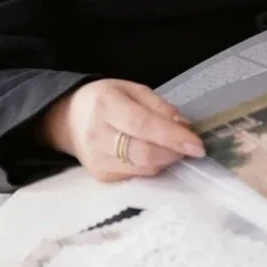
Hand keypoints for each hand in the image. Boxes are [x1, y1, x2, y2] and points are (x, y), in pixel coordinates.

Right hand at [39, 79, 205, 182]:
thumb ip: (159, 107)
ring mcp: (97, 160)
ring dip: (164, 160)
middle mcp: (98, 135)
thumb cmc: (106, 99)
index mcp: (106, 104)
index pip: (143, 125)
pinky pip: (136, 176)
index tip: (197, 145)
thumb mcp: (132, 89)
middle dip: (173, 153)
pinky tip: (149, 154)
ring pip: (143, 169)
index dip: (172, 137)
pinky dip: (150, 167)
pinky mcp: (101, 177)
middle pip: (143, 153)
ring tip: (169, 148)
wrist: (70, 119)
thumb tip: (184, 127)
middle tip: (188, 147)